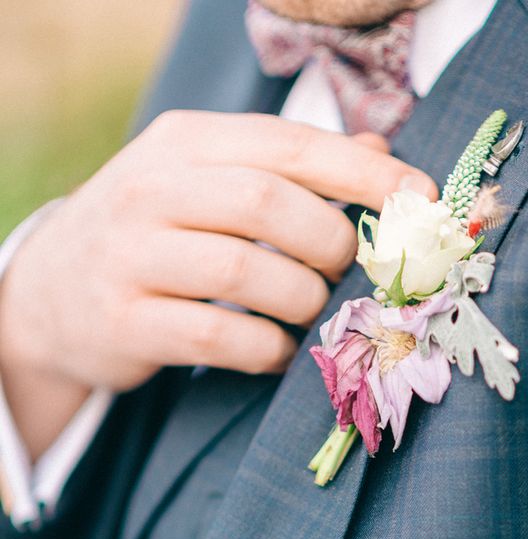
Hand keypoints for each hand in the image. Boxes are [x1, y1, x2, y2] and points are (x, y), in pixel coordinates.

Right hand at [0, 111, 436, 456]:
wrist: (53, 294)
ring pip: (245, 273)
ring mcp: (130, 256)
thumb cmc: (158, 232)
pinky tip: (280, 351)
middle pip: (270, 206)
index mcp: (187, 143)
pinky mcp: (124, 322)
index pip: (291, 145)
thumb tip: (380, 151)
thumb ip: (294, 165)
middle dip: (333, 244)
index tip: (421, 199)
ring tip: (316, 310)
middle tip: (352, 271)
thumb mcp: (211, 179)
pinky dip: (268, 349)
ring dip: (304, 300)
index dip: (366, 172)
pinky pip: (218, 337)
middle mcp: (152, 189)